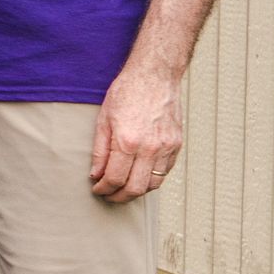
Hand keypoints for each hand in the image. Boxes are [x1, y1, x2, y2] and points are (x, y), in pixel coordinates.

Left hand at [89, 64, 183, 202]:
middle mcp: (150, 147)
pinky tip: (139, 175)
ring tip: (122, 188)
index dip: (103, 189)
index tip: (97, 189)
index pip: (115, 179)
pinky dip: (151, 179)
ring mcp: (166, 147)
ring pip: (153, 184)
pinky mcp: (176, 145)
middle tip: (108, 195)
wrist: (155, 76)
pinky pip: (165, 172)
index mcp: (128, 141)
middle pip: (135, 188)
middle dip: (119, 197)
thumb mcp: (103, 119)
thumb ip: (99, 151)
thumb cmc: (126, 93)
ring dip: (136, 191)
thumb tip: (96, 174)